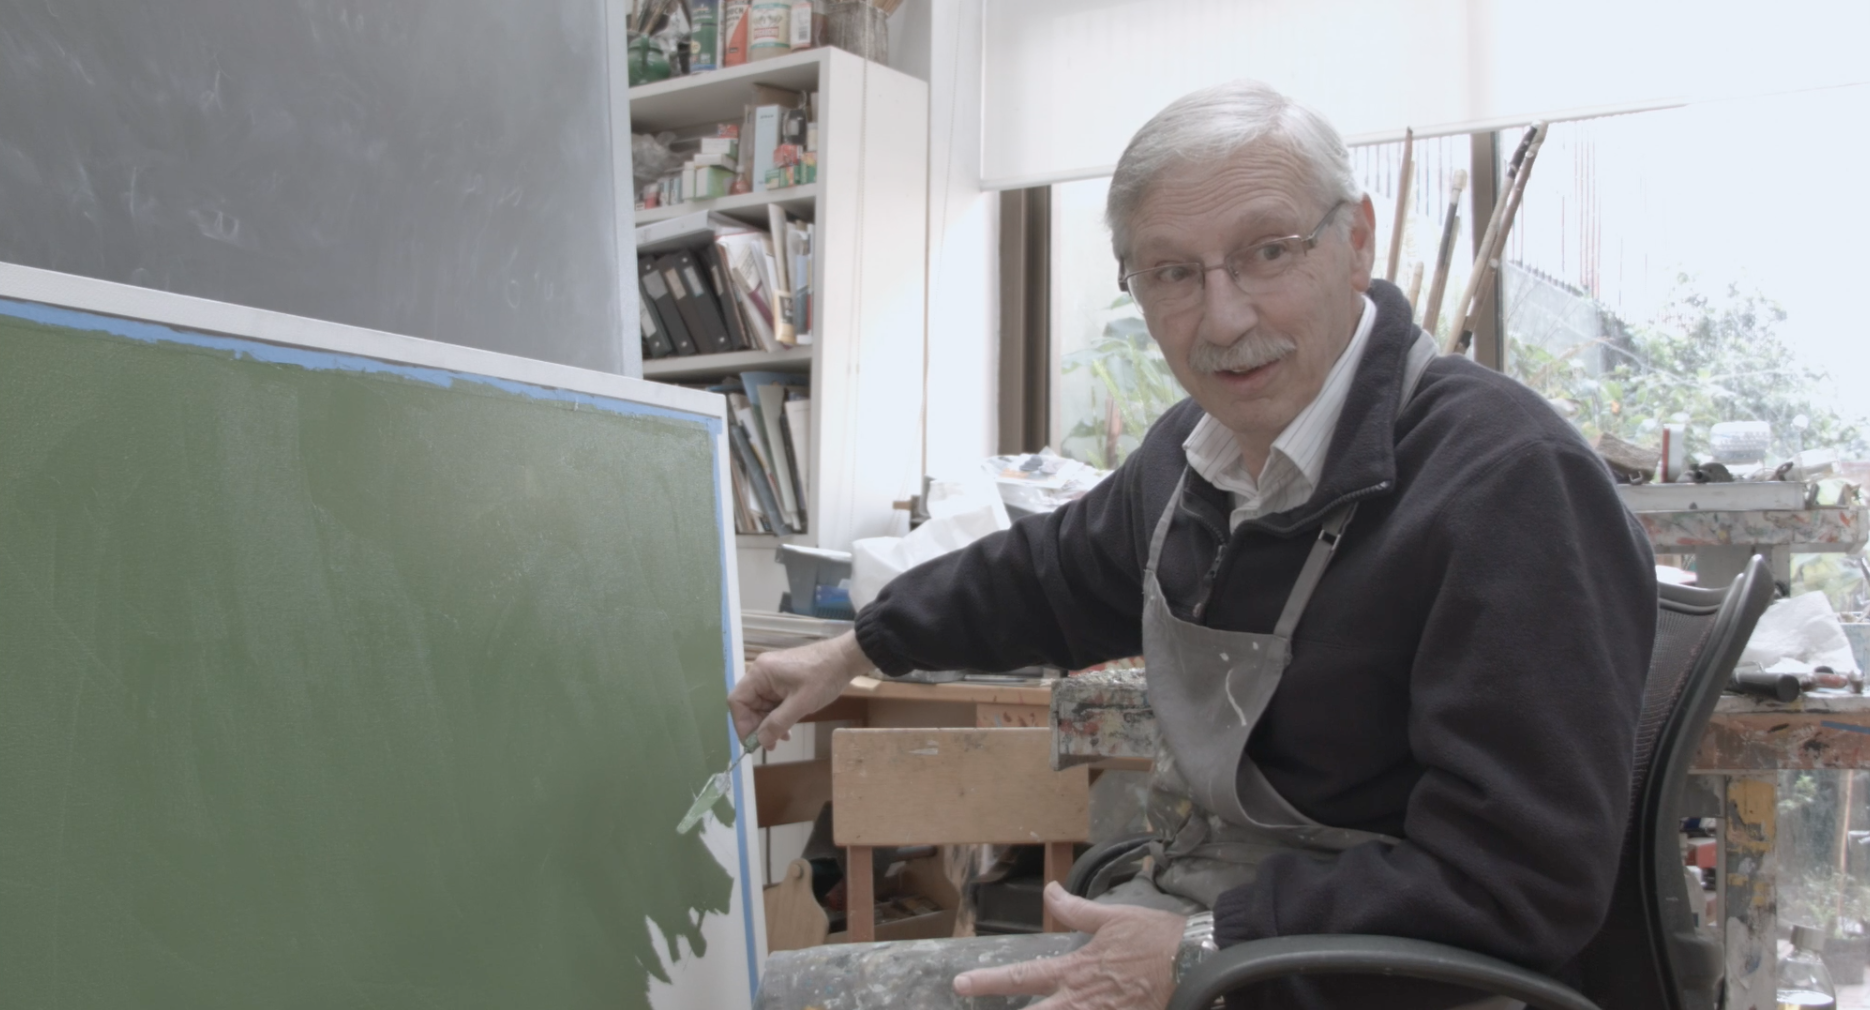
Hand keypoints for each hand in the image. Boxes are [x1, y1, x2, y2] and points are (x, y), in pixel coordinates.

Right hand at [728, 631, 872, 749]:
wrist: (845, 658)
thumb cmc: (823, 678)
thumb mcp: (801, 704)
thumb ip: (777, 723)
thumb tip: (760, 741)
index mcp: (760, 673)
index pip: (737, 700)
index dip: (741, 723)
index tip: (753, 742)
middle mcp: (762, 673)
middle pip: (748, 704)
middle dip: (757, 726)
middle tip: (771, 744)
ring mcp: (772, 676)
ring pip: (761, 705)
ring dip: (769, 723)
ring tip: (783, 738)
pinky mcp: (783, 680)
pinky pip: (772, 702)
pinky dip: (777, 716)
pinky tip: (788, 728)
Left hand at [953, 882, 1185, 1009]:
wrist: (1194, 963)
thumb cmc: (1155, 939)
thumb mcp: (1112, 917)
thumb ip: (1075, 909)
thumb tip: (1049, 890)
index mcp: (1075, 970)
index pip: (1023, 976)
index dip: (989, 981)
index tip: (961, 984)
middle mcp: (1080, 1001)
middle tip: (972, 1003)